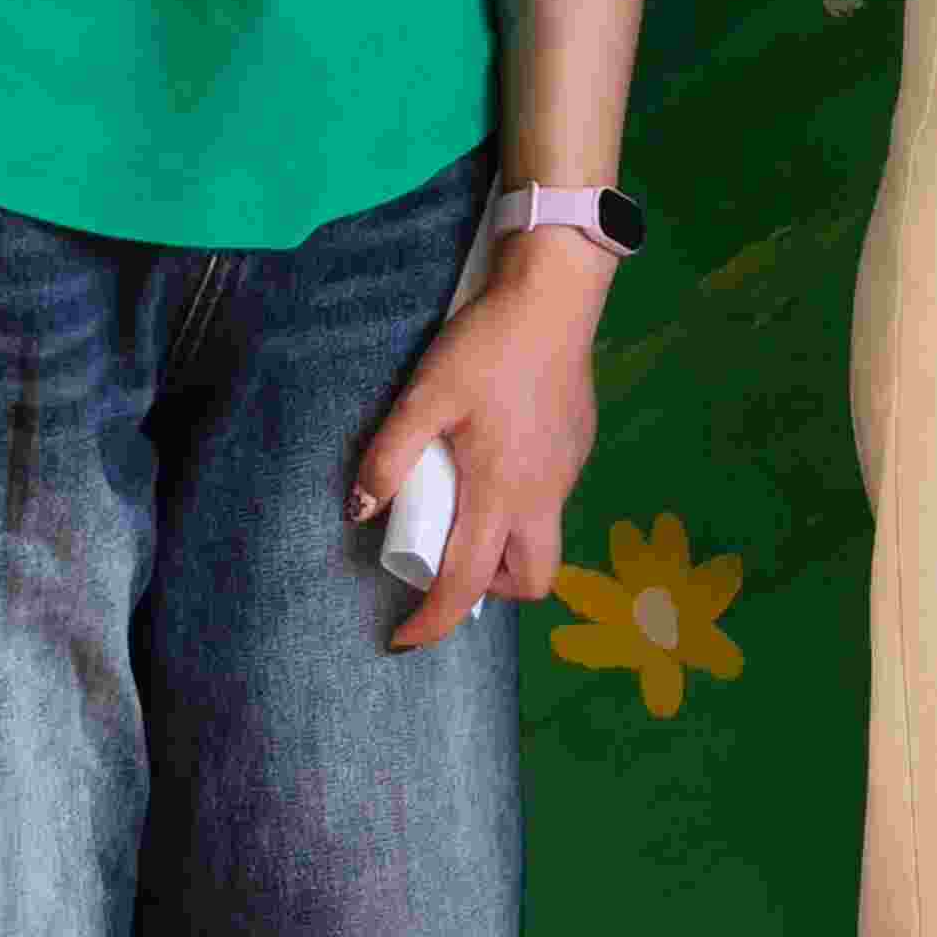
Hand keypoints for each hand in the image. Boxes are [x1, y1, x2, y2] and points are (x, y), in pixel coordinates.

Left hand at [343, 243, 606, 652]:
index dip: (432, 622)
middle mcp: (543, 497)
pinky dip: (521, 505)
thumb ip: (388, 457)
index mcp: (501, 494)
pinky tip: (496, 456)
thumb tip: (358, 512)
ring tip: (466, 504)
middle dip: (489, 592)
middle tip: (449, 563)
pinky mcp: (577, 448)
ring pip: (543, 541)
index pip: (467, 585)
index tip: (402, 639)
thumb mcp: (424, 397)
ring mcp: (567, 474)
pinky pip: (550, 500)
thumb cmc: (487, 347)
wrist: (554, 298)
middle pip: (530, 581)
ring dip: (505, 547)